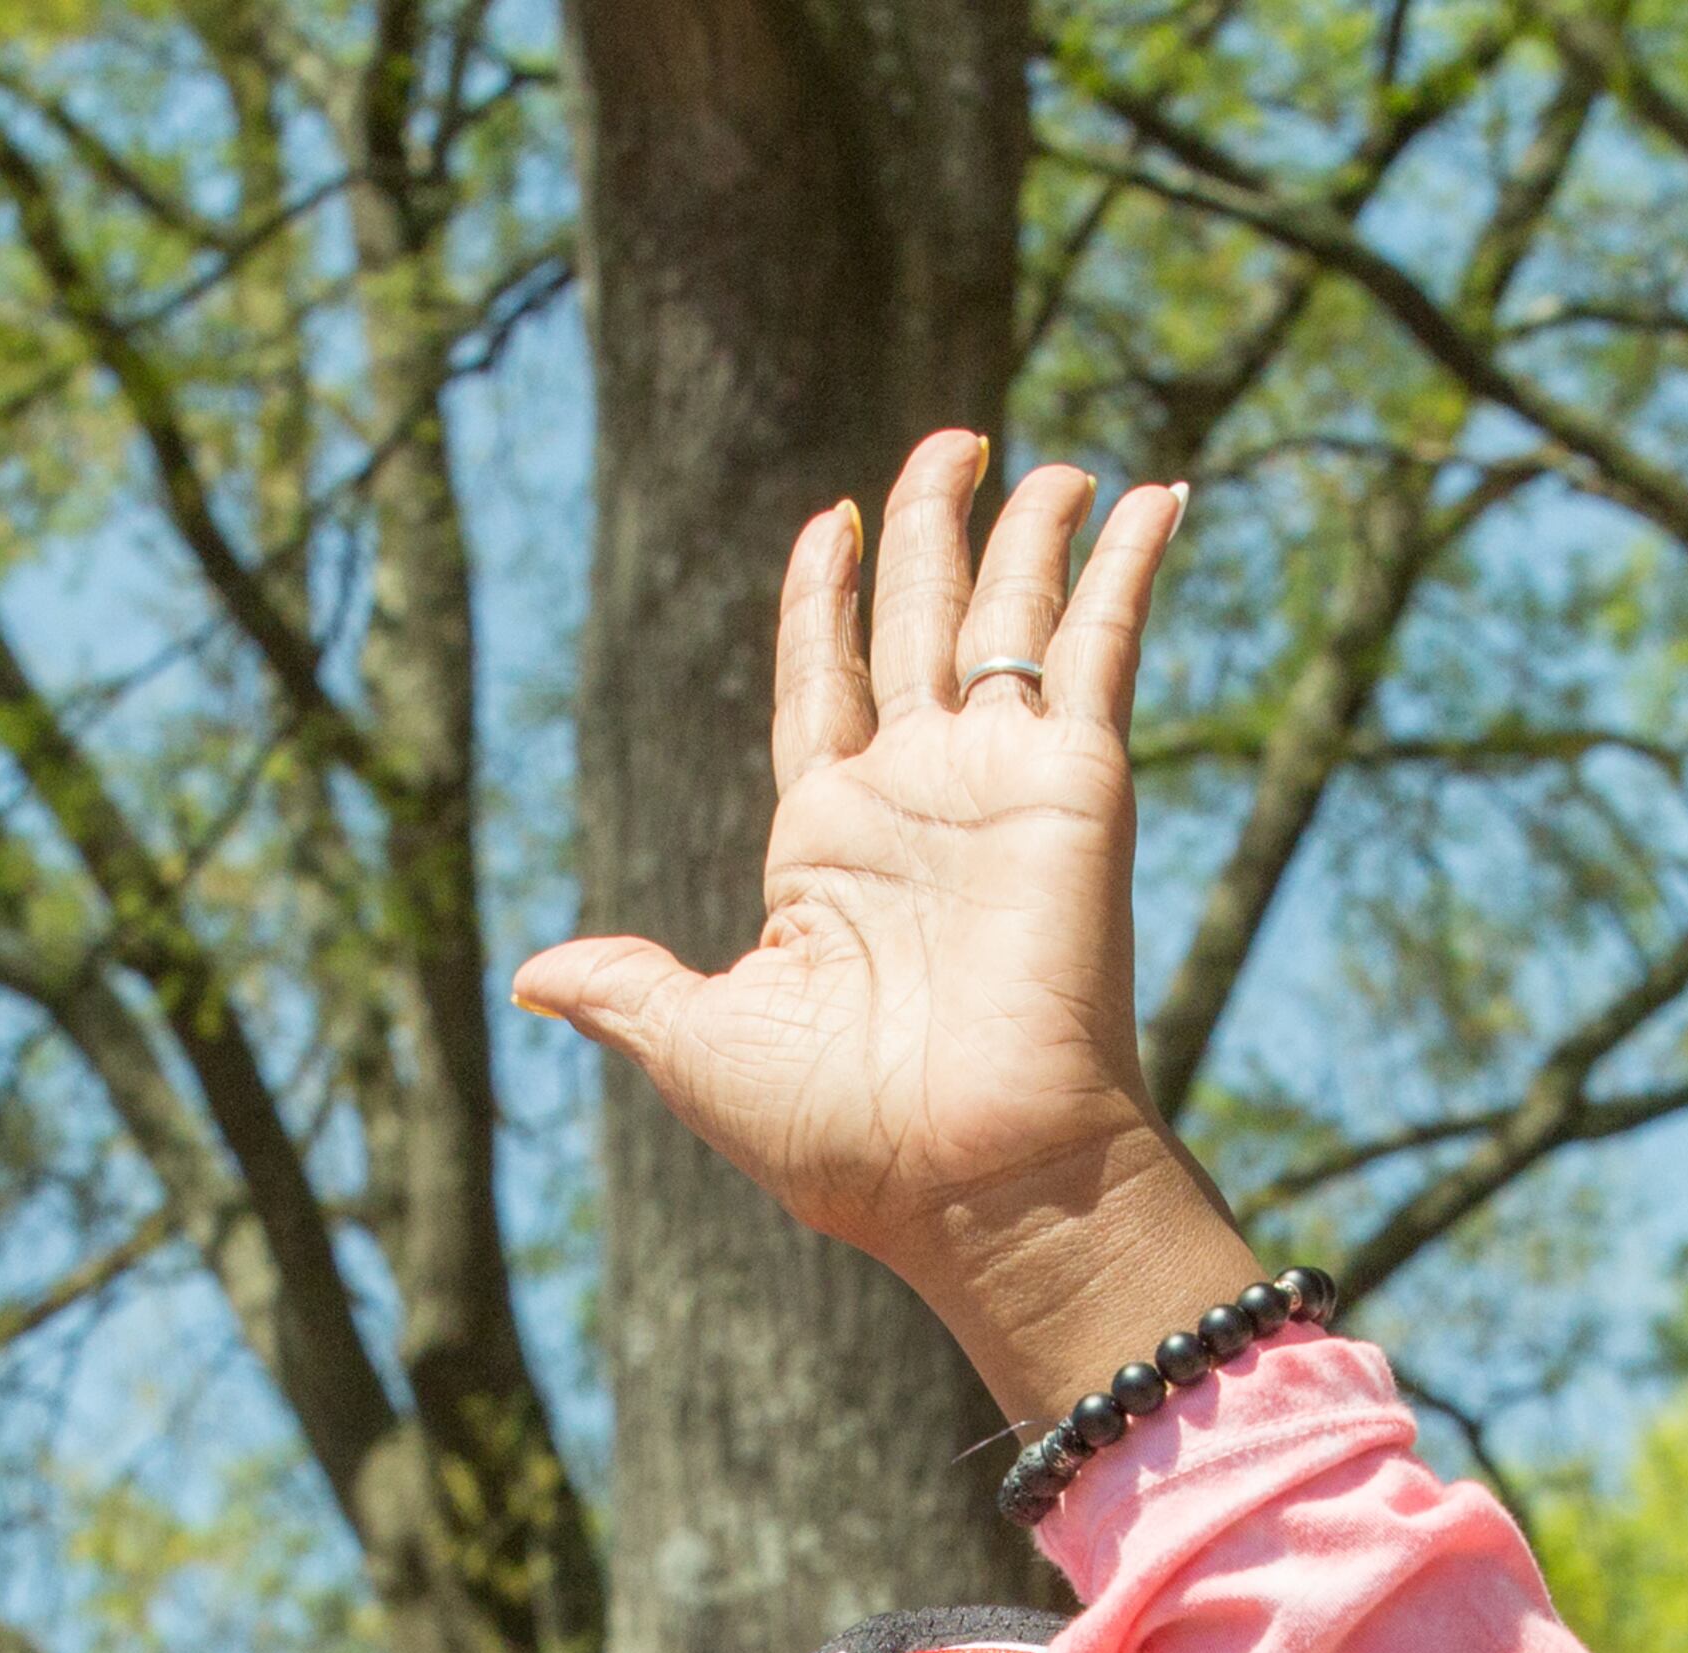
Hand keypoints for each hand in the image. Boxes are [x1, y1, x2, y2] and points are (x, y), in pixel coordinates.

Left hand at [515, 434, 1254, 1397]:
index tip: (831, 524)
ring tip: (1049, 462)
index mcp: (826, 845)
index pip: (824, 681)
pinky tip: (1153, 497)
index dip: (827, 598)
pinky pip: (1102, 645)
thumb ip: (628, 989)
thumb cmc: (841, 1137)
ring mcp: (999, 785)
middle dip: (932, 529)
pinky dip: (1127, 569)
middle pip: (919, 622)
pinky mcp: (1077, 781)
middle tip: (951, 441)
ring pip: (1012, 618)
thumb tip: (534, 977)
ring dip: (1031, 534)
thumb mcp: (703, 1049)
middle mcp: (915, 801)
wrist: (968, 1176)